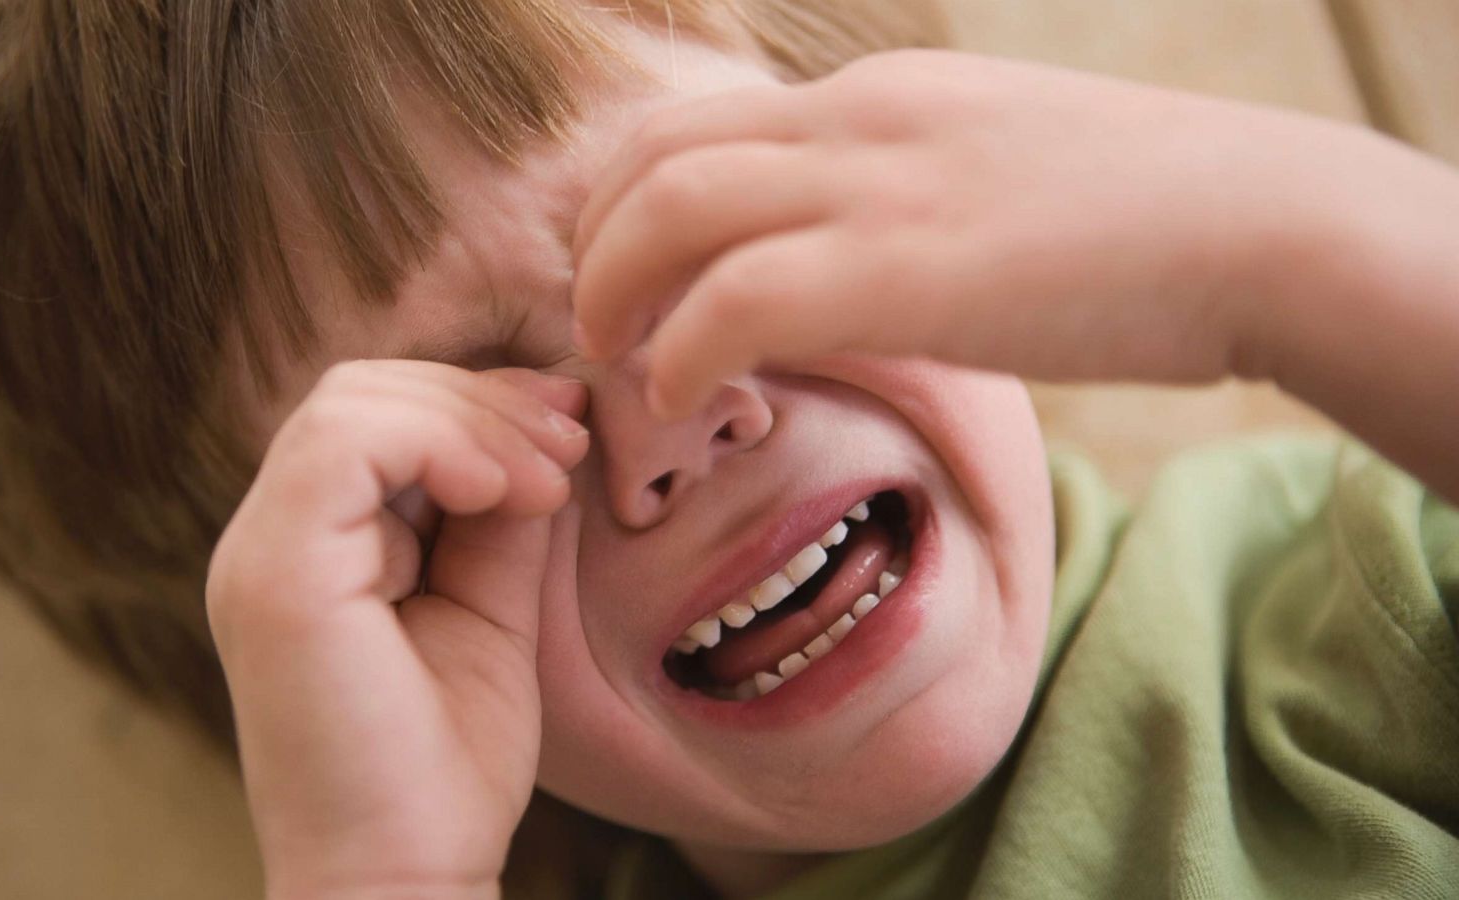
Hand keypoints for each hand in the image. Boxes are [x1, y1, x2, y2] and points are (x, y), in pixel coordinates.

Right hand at [205, 362, 588, 898]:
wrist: (405, 878)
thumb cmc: (448, 766)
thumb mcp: (494, 608)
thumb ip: (504, 515)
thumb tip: (550, 421)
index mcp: (314, 545)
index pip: (379, 414)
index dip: (478, 404)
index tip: (570, 433)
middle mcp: (270, 539)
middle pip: (363, 392)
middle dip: (482, 401)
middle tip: (570, 446)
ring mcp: (261, 555)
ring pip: (350, 403)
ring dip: (472, 422)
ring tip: (547, 480)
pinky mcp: (275, 578)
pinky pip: (344, 445)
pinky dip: (438, 443)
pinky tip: (504, 491)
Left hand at [571, 50, 1346, 416]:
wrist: (1262, 225)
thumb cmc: (1147, 218)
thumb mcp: (993, 174)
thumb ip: (902, 205)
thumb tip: (842, 273)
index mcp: (877, 97)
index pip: (699, 124)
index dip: (631, 201)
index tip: (627, 274)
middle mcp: (857, 119)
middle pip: (652, 154)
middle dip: (592, 242)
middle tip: (596, 323)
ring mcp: (878, 185)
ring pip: (668, 209)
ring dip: (610, 292)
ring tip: (617, 363)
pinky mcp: (906, 268)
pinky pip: (736, 299)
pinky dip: (680, 353)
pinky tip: (686, 397)